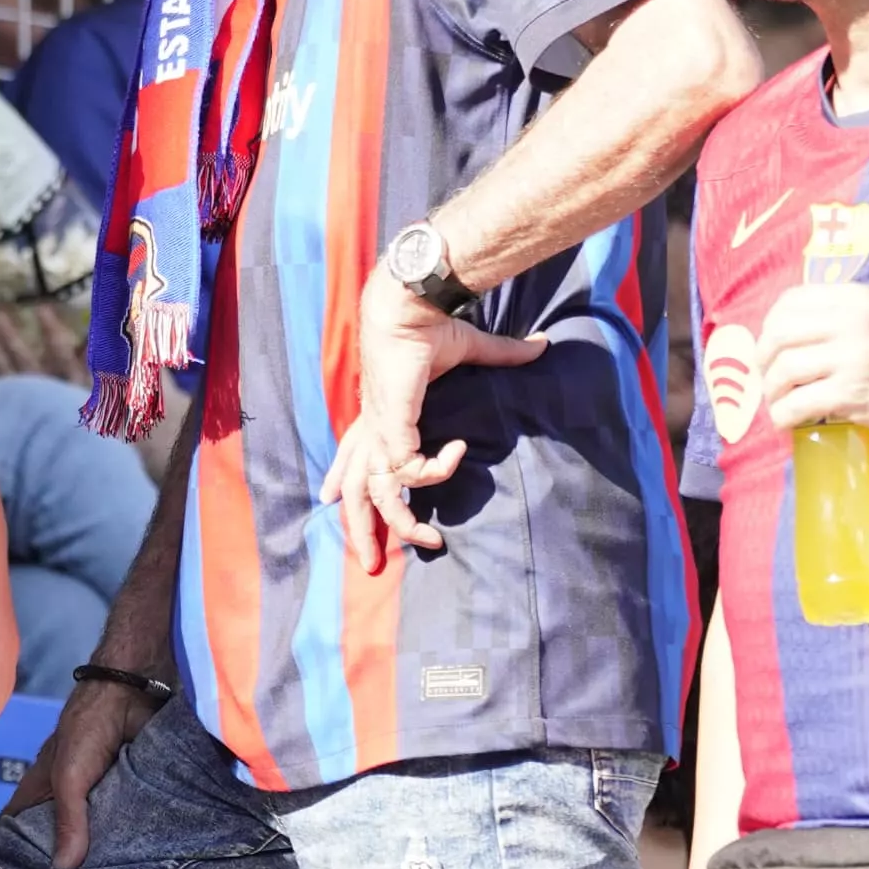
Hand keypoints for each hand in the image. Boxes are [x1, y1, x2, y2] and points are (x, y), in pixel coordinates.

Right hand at [26, 664, 163, 868]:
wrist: (134, 691)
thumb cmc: (88, 726)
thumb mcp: (69, 775)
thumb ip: (68, 818)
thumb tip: (63, 868)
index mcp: (42, 788)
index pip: (19, 825)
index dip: (12, 852)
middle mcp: (69, 795)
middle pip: (60, 835)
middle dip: (62, 864)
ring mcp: (101, 795)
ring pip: (96, 833)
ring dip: (101, 856)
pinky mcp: (131, 792)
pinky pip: (128, 823)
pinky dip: (130, 841)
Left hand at [319, 291, 547, 572]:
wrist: (411, 303)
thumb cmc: (431, 323)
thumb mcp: (468, 349)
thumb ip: (502, 355)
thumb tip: (540, 343)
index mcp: (378, 411)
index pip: (352, 454)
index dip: (342, 478)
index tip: (329, 499)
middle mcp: (372, 427)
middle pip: (353, 491)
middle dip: (361, 531)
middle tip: (373, 565)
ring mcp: (378, 430)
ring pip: (375, 494)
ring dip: (401, 525)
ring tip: (431, 543)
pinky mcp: (391, 427)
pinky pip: (411, 470)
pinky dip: (437, 470)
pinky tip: (460, 451)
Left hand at [738, 282, 868, 451]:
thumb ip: (845, 317)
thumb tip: (793, 333)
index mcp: (858, 298)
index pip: (790, 301)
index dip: (771, 325)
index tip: (772, 346)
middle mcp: (851, 321)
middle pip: (778, 334)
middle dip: (763, 360)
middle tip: (768, 379)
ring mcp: (851, 358)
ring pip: (783, 369)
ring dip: (772, 391)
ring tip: (778, 403)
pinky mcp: (852, 394)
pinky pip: (797, 404)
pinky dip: (783, 415)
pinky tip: (787, 421)